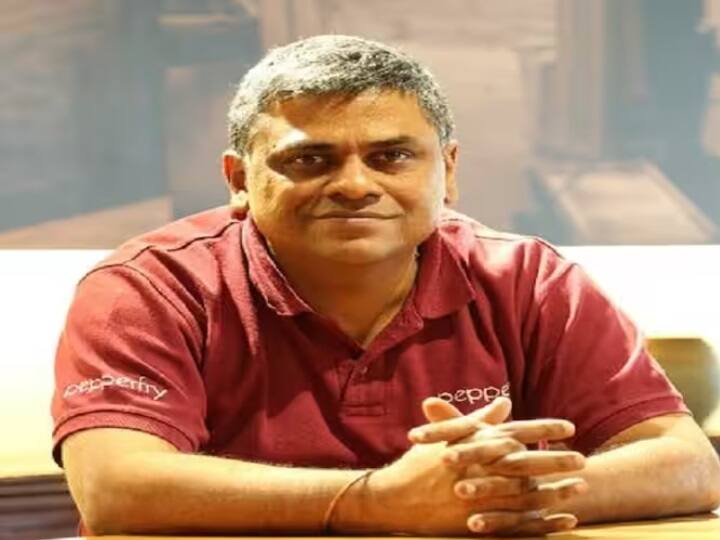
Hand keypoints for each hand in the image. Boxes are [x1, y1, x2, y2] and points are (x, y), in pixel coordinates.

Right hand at [336, 398, 583, 535]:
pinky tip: (563, 520)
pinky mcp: (479, 522)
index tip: (570, 427)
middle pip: (526, 463)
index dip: (544, 428)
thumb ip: (480, 420)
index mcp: (474, 445)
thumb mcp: (447, 437)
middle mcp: (480, 469)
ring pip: (526, 494)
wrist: (394, 498)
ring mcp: (480, 497)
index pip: (515, 432)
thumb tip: (505, 403)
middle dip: (556, 460)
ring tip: (580, 488)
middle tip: (584, 459)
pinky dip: (543, 522)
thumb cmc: (420, 463)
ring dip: (555, 490)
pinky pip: (518, 523)